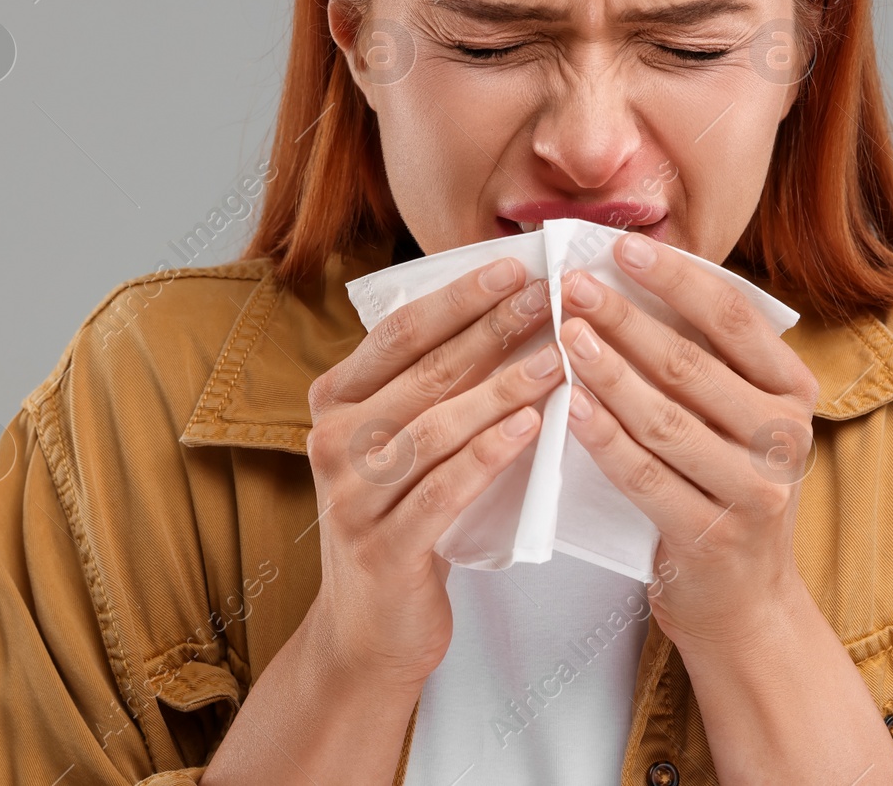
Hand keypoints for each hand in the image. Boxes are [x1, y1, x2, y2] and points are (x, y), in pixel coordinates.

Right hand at [303, 257, 560, 689]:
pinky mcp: (383, 548)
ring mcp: (352, 497)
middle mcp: (333, 441)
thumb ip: (435, 385)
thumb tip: (511, 309)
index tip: (516, 266)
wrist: (371, 626)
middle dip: (494, 328)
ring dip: (502, 387)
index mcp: (335, 400)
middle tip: (553, 297)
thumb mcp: (404, 442)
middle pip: (424, 371)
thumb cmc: (405, 515)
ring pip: (436, 427)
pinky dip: (489, 454)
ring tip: (559, 359)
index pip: (401, 332)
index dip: (460, 296)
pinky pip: (443, 489)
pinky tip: (532, 427)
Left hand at [557, 232, 819, 651]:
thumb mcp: (737, 420)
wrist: (744, 602)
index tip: (622, 247)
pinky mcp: (714, 536)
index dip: (676, 279)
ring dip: (608, 373)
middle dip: (627, 320)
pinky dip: (605, 439)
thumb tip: (631, 278)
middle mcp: (784, 439)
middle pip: (693, 366)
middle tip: (573, 286)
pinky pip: (647, 477)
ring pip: (667, 420)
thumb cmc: (725, 486)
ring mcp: (754, 492)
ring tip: (564, 336)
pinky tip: (572, 406)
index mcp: (794, 393)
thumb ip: (705, 360)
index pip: (734, 319)